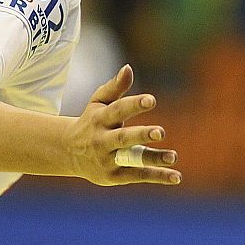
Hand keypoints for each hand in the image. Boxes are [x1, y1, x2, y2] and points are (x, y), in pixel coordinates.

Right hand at [66, 64, 179, 185]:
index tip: (152, 100)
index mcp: (100, 119)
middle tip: (161, 132)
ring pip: (132, 159)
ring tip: (173, 156)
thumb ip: (115, 87)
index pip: (118, 110)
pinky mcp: (114, 176)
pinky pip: (138, 175)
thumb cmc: (91, 121)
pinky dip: (158, 176)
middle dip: (141, 135)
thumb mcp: (98, 103)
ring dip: (153, 158)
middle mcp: (102, 140)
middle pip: (123, 138)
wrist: (68, 152)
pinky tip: (176, 176)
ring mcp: (107, 159)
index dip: (134, 105)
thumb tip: (128, 68)